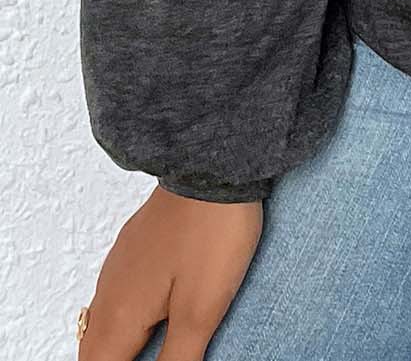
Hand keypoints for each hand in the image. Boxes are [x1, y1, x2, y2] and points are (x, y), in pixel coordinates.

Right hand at [78, 185, 261, 360]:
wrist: (216, 168)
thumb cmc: (212, 234)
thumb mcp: (200, 311)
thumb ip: (176, 360)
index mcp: (121, 314)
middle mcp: (111, 290)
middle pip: (95, 350)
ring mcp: (121, 264)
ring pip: (103, 321)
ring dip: (115, 345)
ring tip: (143, 352)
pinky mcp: (137, 246)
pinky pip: (118, 294)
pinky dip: (125, 318)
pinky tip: (150, 314)